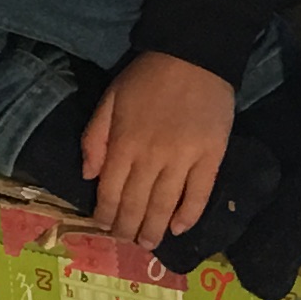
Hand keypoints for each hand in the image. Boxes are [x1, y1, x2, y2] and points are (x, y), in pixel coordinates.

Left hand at [82, 49, 234, 249]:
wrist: (194, 55)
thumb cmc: (148, 76)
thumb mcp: (110, 99)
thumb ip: (95, 137)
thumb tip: (89, 176)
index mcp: (124, 143)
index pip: (110, 191)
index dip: (105, 214)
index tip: (104, 227)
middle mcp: (151, 157)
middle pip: (137, 204)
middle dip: (128, 228)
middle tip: (126, 241)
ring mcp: (184, 158)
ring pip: (165, 205)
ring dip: (154, 229)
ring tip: (148, 244)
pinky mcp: (211, 156)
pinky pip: (199, 194)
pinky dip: (188, 215)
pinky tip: (178, 228)